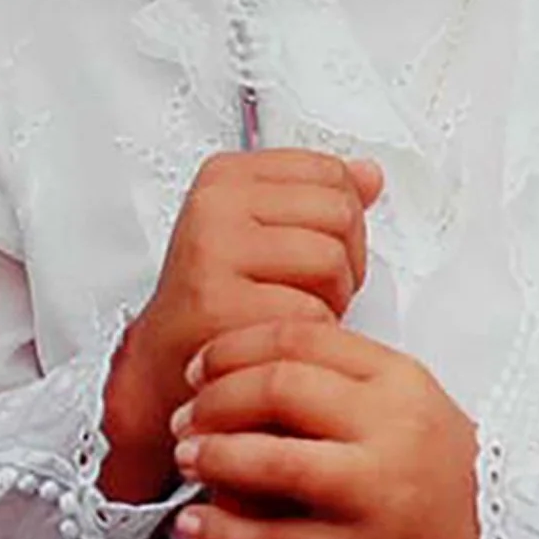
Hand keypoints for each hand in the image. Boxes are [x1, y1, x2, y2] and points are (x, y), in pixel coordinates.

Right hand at [98, 151, 381, 502]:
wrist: (168, 366)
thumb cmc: (219, 298)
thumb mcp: (264, 232)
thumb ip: (317, 199)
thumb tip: (369, 176)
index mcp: (227, 177)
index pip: (331, 172)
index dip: (343, 219)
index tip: (309, 246)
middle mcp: (215, 206)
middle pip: (339, 212)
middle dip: (344, 260)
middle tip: (306, 289)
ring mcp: (213, 251)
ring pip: (331, 260)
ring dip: (331, 300)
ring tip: (292, 312)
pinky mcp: (218, 305)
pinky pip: (309, 314)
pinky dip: (308, 337)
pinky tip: (278, 338)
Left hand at [170, 319, 499, 538]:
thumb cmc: (443, 476)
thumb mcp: (406, 407)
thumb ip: (337, 386)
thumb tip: (238, 382)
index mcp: (398, 379)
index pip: (301, 337)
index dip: (234, 347)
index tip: (199, 366)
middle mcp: (390, 428)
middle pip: (279, 387)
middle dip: (215, 399)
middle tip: (186, 416)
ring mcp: (379, 493)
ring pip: (273, 461)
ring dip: (214, 457)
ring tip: (188, 460)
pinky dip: (224, 534)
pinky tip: (196, 527)